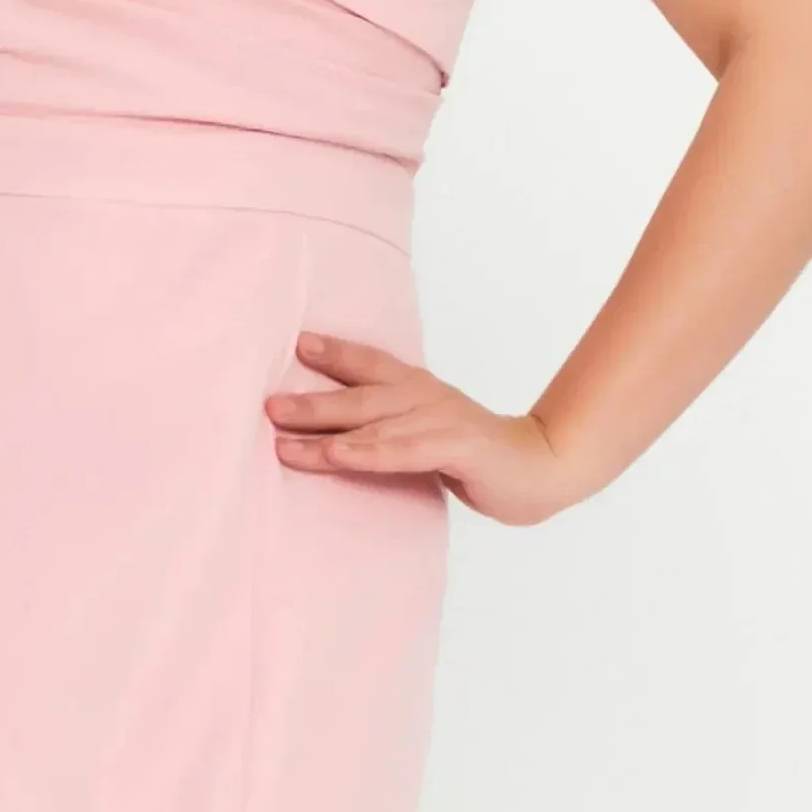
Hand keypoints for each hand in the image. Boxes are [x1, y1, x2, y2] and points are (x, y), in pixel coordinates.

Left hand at [265, 332, 579, 525]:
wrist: (544, 468)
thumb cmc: (479, 456)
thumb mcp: (430, 433)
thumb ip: (393, 428)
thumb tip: (339, 434)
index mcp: (419, 388)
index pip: (370, 364)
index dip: (334, 353)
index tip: (296, 344)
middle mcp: (425, 396)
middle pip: (358, 395)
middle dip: (310, 400)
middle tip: (266, 404)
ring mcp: (440, 419)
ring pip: (372, 424)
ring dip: (324, 431)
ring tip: (281, 440)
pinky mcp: (456, 447)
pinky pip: (401, 451)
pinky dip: (365, 453)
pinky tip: (336, 455)